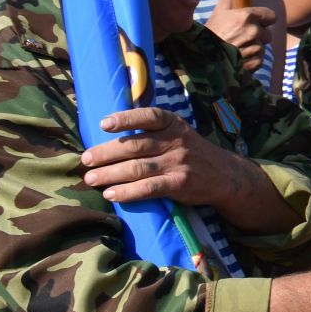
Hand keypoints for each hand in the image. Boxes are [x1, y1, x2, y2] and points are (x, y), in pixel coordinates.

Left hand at [83, 108, 252, 205]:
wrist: (224, 174)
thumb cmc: (190, 151)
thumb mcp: (178, 132)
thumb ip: (151, 131)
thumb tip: (108, 136)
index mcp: (173, 124)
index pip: (149, 116)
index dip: (125, 119)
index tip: (103, 124)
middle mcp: (176, 141)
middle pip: (135, 145)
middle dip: (107, 153)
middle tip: (86, 160)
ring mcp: (178, 163)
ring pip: (137, 168)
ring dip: (110, 174)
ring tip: (91, 179)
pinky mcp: (180, 184)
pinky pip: (149, 188)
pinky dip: (128, 192)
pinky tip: (111, 194)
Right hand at [204, 3, 275, 70]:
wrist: (201, 58)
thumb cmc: (210, 32)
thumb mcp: (219, 10)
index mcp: (247, 16)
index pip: (271, 16)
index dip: (263, 20)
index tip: (253, 22)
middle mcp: (253, 31)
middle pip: (267, 33)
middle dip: (257, 36)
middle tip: (240, 37)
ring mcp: (254, 48)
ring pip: (262, 47)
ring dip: (253, 48)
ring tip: (237, 48)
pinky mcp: (254, 62)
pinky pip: (259, 59)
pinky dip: (251, 60)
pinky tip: (238, 58)